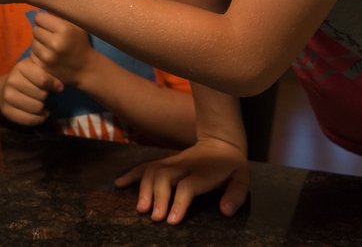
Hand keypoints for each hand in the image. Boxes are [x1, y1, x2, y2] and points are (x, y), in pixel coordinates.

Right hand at [0, 56, 62, 126]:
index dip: (54, 84)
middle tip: (45, 95)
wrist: (5, 88)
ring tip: (42, 104)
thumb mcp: (37, 68)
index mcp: (21, 67)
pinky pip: (28, 119)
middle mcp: (12, 81)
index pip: (43, 80)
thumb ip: (49, 72)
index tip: (59, 87)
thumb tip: (59, 87)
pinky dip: (38, 119)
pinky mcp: (6, 111)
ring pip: (36, 108)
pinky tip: (41, 114)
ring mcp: (7, 96)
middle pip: (41, 95)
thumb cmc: (28, 77)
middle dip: (46, 96)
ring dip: (43, 108)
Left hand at [29, 11, 94, 86]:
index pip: (39, 17)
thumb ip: (60, 14)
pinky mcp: (43, 67)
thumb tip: (44, 5)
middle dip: (41, 30)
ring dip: (39, 42)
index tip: (50, 23)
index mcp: (64, 29)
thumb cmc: (81, 43)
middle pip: (35, 29)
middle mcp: (55, 43)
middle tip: (50, 34)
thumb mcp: (76, 25)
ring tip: (49, 44)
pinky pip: (32, 54)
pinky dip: (38, 53)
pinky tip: (48, 53)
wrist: (86, 69)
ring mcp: (48, 57)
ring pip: (32, 42)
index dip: (44, 19)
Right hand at [113, 136, 249, 223]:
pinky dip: (131, 174)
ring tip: (141, 208)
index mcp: (203, 171)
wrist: (220, 141)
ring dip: (144, 188)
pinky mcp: (163, 161)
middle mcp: (184, 165)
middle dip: (158, 197)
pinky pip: (144, 165)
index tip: (171, 220)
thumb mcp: (243, 178)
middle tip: (155, 217)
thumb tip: (225, 211)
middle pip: (165, 177)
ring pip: (152, 171)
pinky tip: (119, 184)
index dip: (178, 202)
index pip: (187, 186)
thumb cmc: (231, 165)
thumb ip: (236, 195)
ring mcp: (171, 162)